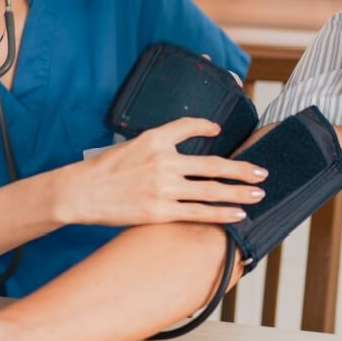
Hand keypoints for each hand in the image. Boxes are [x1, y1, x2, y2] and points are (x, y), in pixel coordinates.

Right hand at [61, 117, 267, 225]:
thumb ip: (158, 143)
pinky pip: (198, 212)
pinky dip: (221, 213)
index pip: (188, 126)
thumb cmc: (104, 169)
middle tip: (262, 172)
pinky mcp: (160, 212)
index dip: (207, 127)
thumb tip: (184, 146)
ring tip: (258, 194)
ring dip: (238, 193)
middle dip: (241, 169)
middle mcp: (163, 162)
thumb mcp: (131, 145)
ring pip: (210, 191)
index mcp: (155, 140)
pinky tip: (237, 213)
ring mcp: (163, 188)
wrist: (79, 191)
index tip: (220, 131)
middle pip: (212, 165)